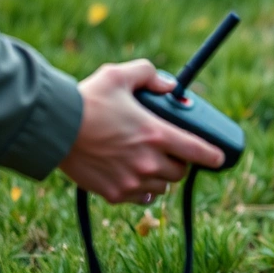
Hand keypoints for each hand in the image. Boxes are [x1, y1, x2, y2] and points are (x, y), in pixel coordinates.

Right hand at [59, 59, 224, 203]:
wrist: (54, 129)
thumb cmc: (87, 100)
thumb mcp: (119, 76)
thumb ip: (149, 75)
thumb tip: (170, 86)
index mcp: (156, 134)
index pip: (198, 151)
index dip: (213, 156)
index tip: (219, 157)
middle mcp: (148, 161)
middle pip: (181, 172)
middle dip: (180, 162)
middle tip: (170, 151)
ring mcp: (132, 180)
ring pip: (163, 186)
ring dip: (162, 176)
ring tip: (151, 163)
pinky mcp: (115, 193)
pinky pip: (142, 197)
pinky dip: (143, 189)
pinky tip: (136, 176)